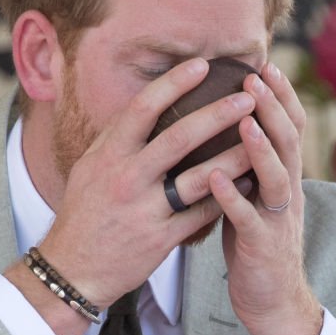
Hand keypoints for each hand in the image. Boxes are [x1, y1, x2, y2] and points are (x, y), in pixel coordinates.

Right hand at [27, 58, 256, 309]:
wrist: (73, 269)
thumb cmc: (82, 214)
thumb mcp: (89, 170)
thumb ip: (115, 139)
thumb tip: (140, 107)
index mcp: (109, 155)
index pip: (143, 108)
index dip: (173, 83)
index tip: (202, 64)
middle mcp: (127, 178)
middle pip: (179, 137)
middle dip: (217, 113)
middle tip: (248, 96)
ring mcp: (145, 210)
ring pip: (199, 178)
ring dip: (234, 157)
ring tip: (262, 140)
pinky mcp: (161, 239)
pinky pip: (202, 214)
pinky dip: (227, 197)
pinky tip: (250, 183)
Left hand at [209, 62, 322, 334]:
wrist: (272, 301)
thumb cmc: (255, 247)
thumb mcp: (253, 199)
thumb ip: (247, 168)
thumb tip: (229, 131)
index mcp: (283, 180)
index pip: (288, 128)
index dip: (279, 96)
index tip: (261, 63)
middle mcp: (287, 194)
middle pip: (288, 142)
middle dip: (273, 107)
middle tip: (255, 76)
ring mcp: (278, 220)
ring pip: (277, 177)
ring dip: (260, 147)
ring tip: (244, 119)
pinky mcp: (262, 247)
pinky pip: (248, 218)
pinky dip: (233, 197)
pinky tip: (216, 178)